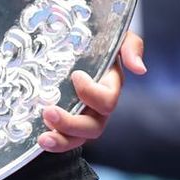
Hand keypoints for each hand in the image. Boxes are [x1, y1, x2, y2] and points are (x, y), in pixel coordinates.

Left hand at [39, 32, 147, 152]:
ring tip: (43, 137)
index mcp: (111, 86)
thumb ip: (131, 46)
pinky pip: (65, 141)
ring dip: (61, 140)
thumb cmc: (97, 37)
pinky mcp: (68, 124)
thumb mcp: (117, 35)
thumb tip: (140, 69)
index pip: (108, 99)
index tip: (75, 75)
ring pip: (79, 139)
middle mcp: (99, 107)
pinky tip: (39, 139)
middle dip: (71, 123)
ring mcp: (84, 117)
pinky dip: (55, 144)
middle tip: (48, 111)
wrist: (73, 40)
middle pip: (93, 127)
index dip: (91, 93)